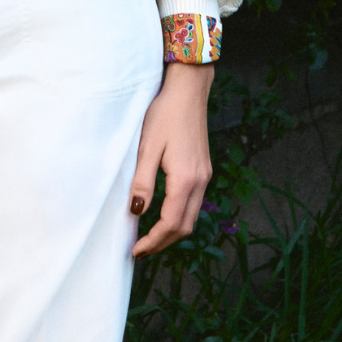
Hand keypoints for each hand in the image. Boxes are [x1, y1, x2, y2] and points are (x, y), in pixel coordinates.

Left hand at [130, 61, 213, 257]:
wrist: (188, 91)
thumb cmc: (164, 114)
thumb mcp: (147, 147)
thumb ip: (142, 182)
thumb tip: (137, 212)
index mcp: (186, 178)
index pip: (171, 223)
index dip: (154, 241)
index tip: (136, 250)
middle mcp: (200, 181)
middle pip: (185, 226)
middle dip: (163, 243)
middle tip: (141, 249)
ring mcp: (205, 176)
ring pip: (192, 216)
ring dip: (172, 232)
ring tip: (150, 237)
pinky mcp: (203, 169)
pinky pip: (193, 202)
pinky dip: (179, 216)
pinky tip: (163, 213)